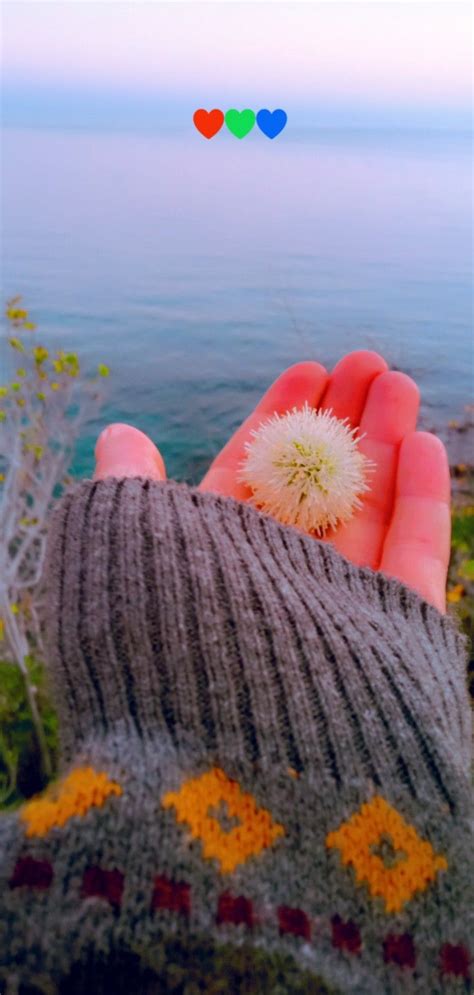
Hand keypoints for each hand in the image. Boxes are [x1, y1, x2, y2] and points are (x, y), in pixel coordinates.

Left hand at [94, 351, 449, 612]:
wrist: (230, 771)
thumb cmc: (161, 647)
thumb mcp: (121, 552)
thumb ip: (127, 491)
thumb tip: (119, 435)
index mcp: (205, 565)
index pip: (248, 477)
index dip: (278, 419)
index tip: (308, 367)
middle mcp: (268, 585)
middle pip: (314, 485)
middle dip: (340, 420)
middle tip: (367, 360)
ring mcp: (332, 610)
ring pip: (366, 511)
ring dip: (385, 443)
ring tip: (398, 379)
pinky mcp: (390, 637)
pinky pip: (411, 559)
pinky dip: (420, 502)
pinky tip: (425, 442)